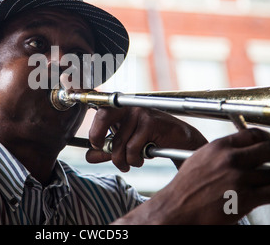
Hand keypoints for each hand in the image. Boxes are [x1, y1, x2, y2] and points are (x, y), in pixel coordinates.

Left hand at [86, 106, 207, 170]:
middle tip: (107, 154)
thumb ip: (108, 149)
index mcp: (122, 108)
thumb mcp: (126, 145)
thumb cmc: (153, 140)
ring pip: (120, 142)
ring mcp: (140, 112)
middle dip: (99, 138)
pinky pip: (133, 147)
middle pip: (103, 116)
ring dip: (123, 160)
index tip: (95, 144)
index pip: (100, 110)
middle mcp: (129, 106)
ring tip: (132, 162)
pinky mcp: (150, 122)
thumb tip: (89, 156)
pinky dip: (136, 159)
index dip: (94, 130)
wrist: (181, 142)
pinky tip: (145, 157)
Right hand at [114, 128, 269, 224]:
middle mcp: (231, 159)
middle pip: (269, 149)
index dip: (268, 138)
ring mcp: (239, 178)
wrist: (177, 209)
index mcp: (218, 147)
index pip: (252, 134)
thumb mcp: (199, 160)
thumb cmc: (185, 188)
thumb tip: (234, 151)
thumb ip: (218, 153)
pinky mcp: (246, 197)